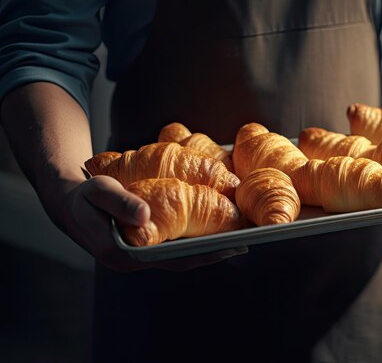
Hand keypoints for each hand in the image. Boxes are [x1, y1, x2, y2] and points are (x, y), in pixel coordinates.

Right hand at [46, 175, 246, 271]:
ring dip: (205, 247)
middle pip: (181, 259)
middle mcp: (134, 259)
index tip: (230, 247)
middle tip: (243, 242)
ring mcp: (139, 254)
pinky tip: (209, 228)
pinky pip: (173, 245)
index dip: (203, 255)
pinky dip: (192, 239)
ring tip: (234, 236)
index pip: (171, 258)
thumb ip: (120, 203)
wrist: (69, 201)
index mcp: (123, 253)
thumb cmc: (84, 196)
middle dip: (212, 252)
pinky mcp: (142, 245)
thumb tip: (146, 216)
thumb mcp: (100, 192)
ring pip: (179, 253)